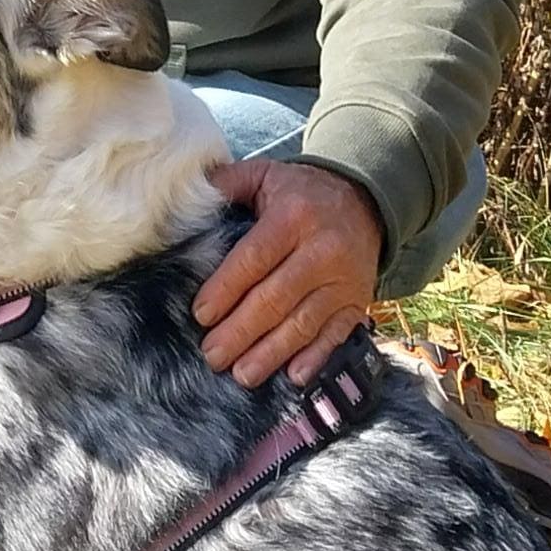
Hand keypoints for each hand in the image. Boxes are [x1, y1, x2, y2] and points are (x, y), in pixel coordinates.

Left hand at [193, 160, 381, 389]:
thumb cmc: (301, 193)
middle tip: (212, 355)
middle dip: (241, 331)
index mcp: (293, 216)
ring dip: (271, 353)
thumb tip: (186, 198)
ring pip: (303, 323)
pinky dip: (316, 357)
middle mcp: (323, 249)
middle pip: (276, 298)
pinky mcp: (358, 301)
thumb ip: (226, 183)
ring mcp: (344, 280)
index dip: (226, 290)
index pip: (254, 259)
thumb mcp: (265, 174)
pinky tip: (293, 376)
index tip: (200, 315)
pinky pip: (337, 335)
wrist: (364, 200)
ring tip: (241, 374)